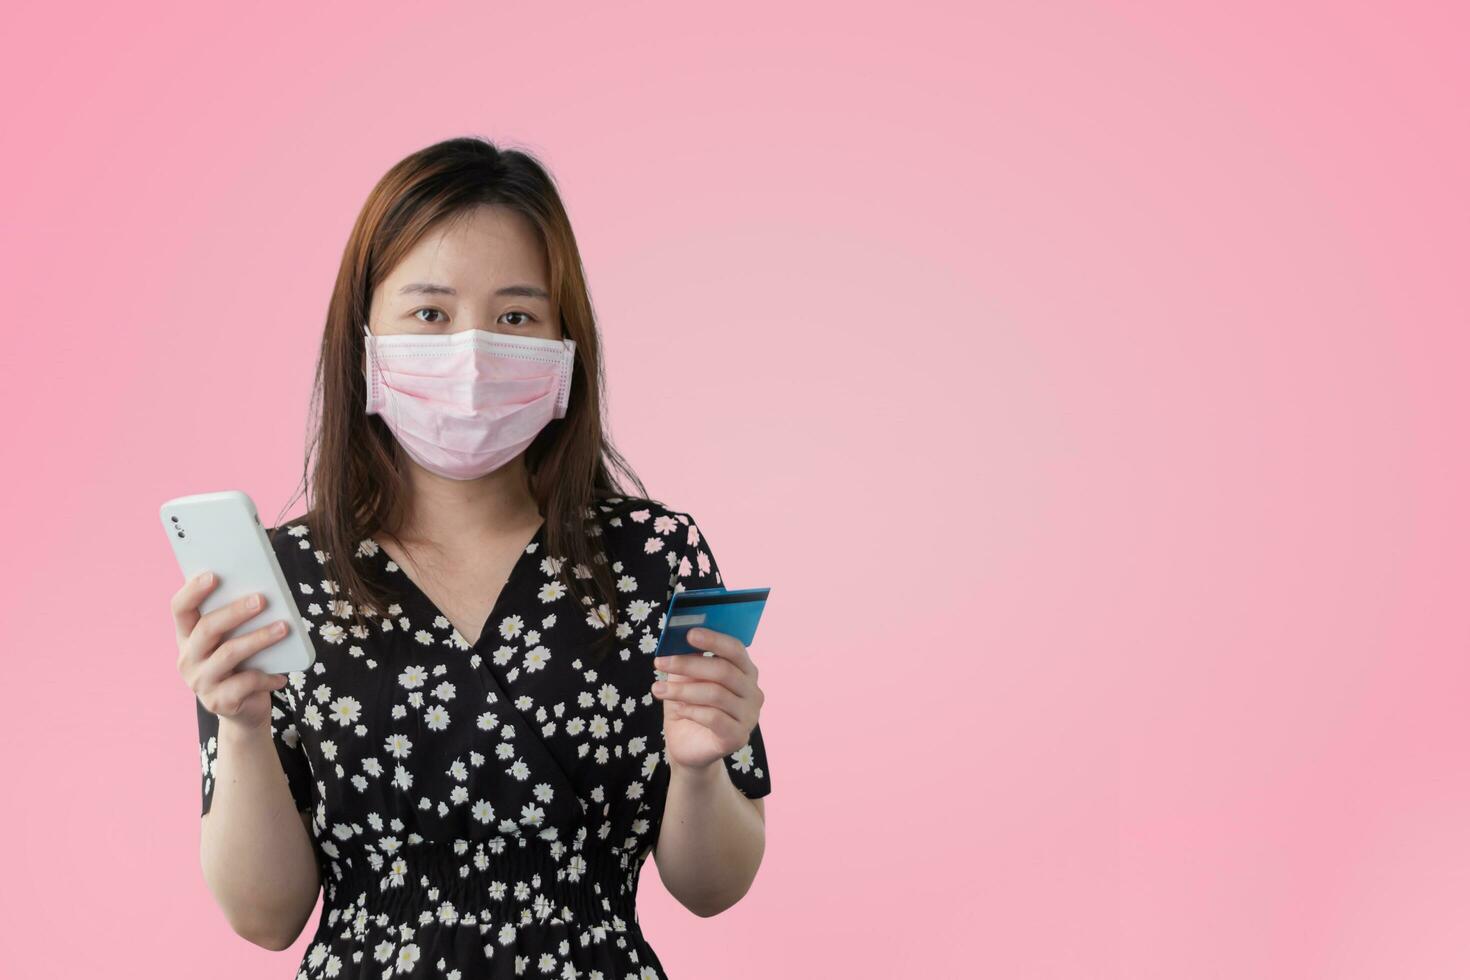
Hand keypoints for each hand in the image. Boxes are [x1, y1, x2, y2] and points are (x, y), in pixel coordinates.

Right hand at [173, 570, 292, 731]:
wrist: (244, 710)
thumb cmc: (242, 665)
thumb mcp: (236, 640)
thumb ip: (240, 620)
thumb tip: (265, 591)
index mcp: (187, 637)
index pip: (180, 609)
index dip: (193, 591)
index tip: (213, 574)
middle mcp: (188, 658)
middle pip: (207, 629)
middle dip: (236, 611)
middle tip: (263, 599)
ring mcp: (200, 682)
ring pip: (229, 653)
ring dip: (259, 638)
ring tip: (284, 628)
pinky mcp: (218, 702)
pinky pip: (245, 683)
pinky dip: (267, 677)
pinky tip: (282, 676)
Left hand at [651, 628, 764, 771]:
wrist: (687, 745)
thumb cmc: (689, 706)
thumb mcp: (685, 678)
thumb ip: (688, 658)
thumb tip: (678, 637)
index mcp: (745, 672)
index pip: (735, 649)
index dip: (714, 639)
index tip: (689, 633)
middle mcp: (753, 692)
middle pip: (723, 670)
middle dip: (687, 664)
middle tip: (659, 662)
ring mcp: (750, 716)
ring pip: (715, 693)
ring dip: (681, 690)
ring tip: (658, 690)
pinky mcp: (738, 737)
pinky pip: (714, 717)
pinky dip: (691, 710)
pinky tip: (677, 710)